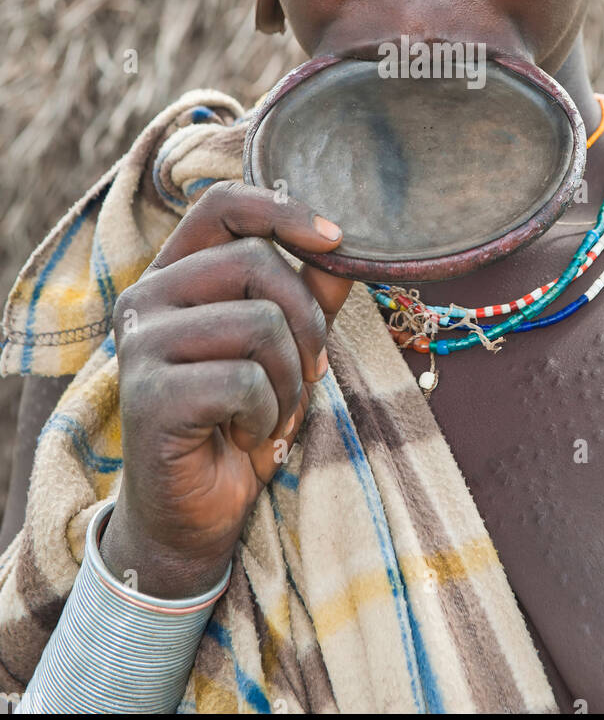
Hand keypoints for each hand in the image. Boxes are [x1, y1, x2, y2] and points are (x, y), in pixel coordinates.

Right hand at [100, 181, 351, 596]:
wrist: (194, 513)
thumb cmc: (240, 420)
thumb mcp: (286, 349)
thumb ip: (310, 294)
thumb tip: (346, 248)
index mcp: (175, 274)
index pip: (223, 205)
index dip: (284, 210)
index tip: (336, 238)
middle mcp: (146, 297)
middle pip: (256, 264)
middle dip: (307, 323)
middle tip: (308, 375)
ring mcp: (140, 344)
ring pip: (259, 323)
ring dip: (290, 380)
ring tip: (274, 413)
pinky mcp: (148, 394)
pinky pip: (245, 381)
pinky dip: (268, 416)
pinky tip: (246, 436)